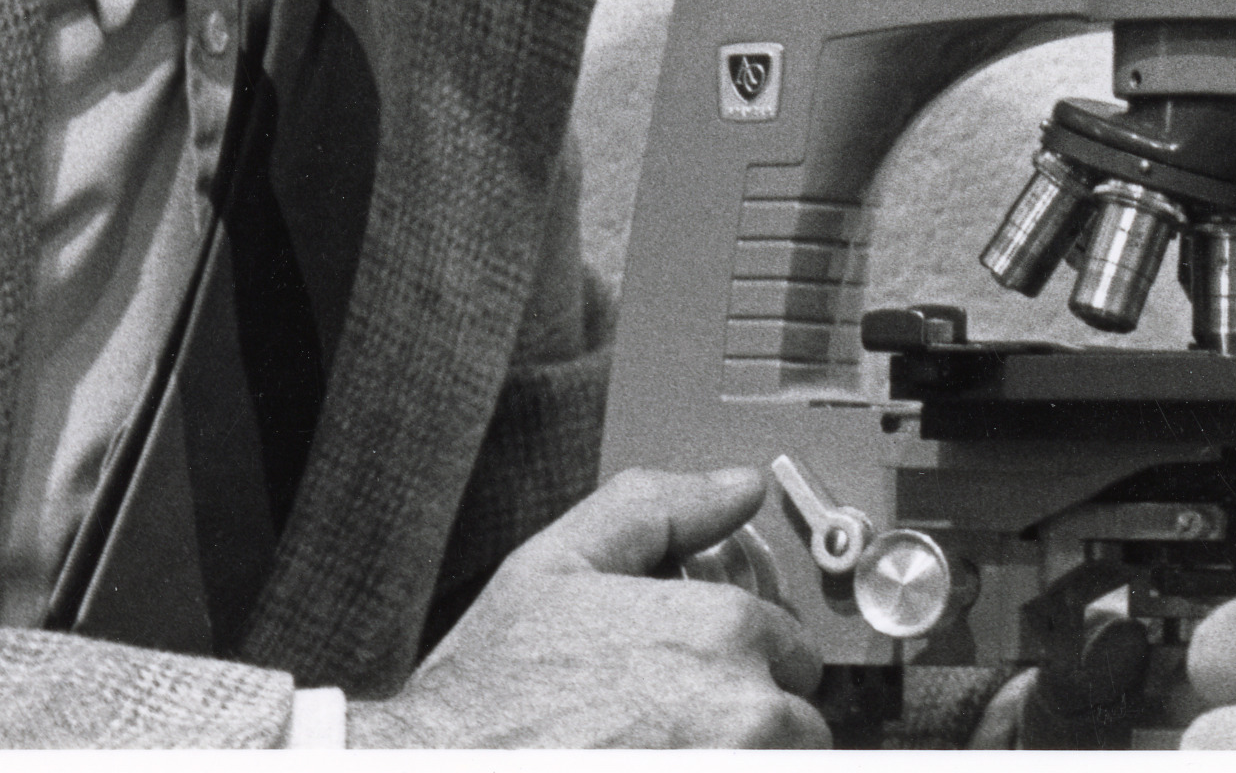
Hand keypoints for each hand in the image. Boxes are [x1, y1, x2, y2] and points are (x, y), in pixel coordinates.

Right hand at [348, 463, 826, 746]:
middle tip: (666, 722)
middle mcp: (745, 707)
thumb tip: (736, 489)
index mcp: (720, 630)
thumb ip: (659, 510)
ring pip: (781, 760)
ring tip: (659, 751)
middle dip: (746, 715)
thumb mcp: (558, 563)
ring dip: (739, 756)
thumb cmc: (489, 691)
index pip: (788, 644)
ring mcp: (734, 768)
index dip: (736, 657)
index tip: (687, 674)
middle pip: (796, 716)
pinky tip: (654, 766)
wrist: (440, 769)